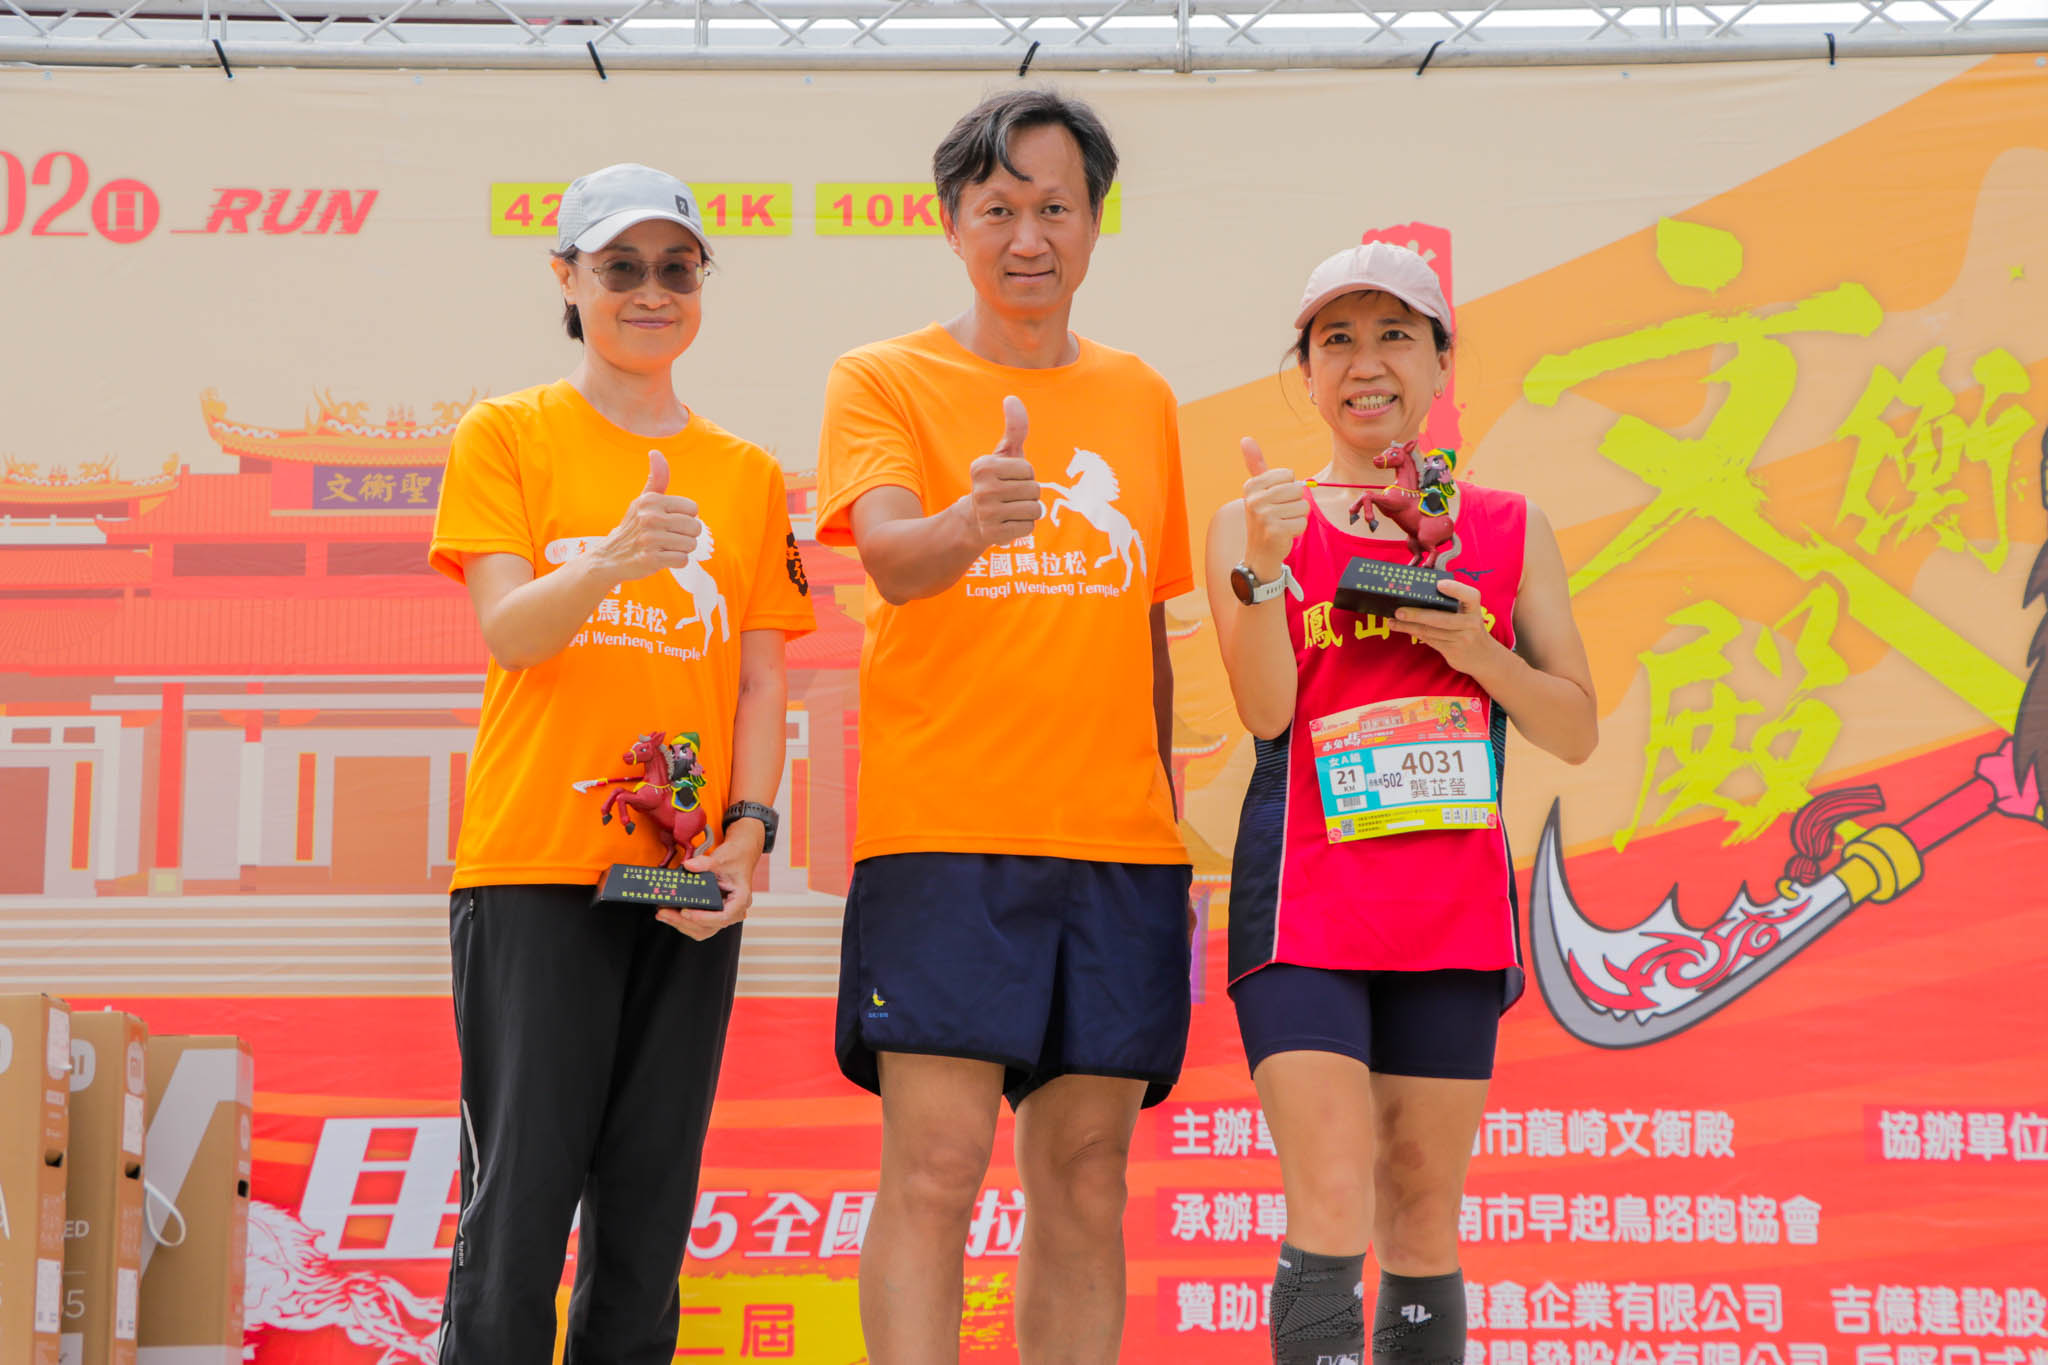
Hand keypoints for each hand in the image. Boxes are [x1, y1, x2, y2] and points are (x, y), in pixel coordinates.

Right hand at [595, 450, 701, 582]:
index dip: (686, 518)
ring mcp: (650, 539)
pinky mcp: (651, 559)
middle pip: (695, 527)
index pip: (693, 509)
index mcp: (651, 501)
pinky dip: (676, 562)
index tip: (670, 522)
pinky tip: (663, 558)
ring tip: (664, 548)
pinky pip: (683, 560)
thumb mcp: (643, 501)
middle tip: (669, 538)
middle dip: (686, 535)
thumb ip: (656, 478)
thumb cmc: (633, 527)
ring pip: (691, 545)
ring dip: (681, 549)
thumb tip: (656, 452)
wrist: (611, 556)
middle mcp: (650, 517)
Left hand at [656, 823, 761, 939]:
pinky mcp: (713, 915)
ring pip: (702, 930)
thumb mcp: (720, 859)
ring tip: (663, 914)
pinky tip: (669, 914)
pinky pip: (699, 926)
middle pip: (709, 927)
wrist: (738, 857)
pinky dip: (683, 923)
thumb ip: (705, 863)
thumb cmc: (733, 859)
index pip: (723, 917)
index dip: (704, 918)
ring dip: (681, 925)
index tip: (685, 912)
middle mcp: (734, 912)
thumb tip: (688, 866)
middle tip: (664, 912)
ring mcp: (724, 916)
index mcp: (740, 900)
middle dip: (684, 922)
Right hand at [962, 396, 1041, 547]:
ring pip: (1034, 509)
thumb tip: (1012, 398)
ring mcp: (987, 514)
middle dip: (1029, 494)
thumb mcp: (1005, 455)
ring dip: (1029, 511)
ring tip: (1011, 510)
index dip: (1026, 475)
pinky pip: (1029, 528)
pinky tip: (1008, 524)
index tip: (1009, 479)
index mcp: (983, 467)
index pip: (1029, 469)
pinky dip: (1024, 527)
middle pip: (1034, 490)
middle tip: (1011, 497)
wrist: (974, 520)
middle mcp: (982, 489)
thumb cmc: (996, 481)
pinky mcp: (993, 534)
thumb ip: (1014, 429)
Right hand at [1240, 437, 1308, 576]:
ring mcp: (1264, 516)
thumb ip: (1256, 465)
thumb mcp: (1258, 490)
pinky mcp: (1275, 531)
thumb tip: (1245, 439)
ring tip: (1282, 524)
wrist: (1259, 553)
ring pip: (1303, 506)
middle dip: (1295, 503)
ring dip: (1297, 517)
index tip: (1275, 500)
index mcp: (1252, 486)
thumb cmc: (1264, 517)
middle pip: (1297, 489)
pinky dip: (1298, 529)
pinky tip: (1285, 534)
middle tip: (1281, 514)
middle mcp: (1255, 499)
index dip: (1288, 488)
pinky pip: (1303, 522)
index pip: (1289, 475)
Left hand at [1391, 578, 1501, 676]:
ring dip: (1409, 626)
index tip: (1439, 584)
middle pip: (1441, 618)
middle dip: (1417, 614)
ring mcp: (1462, 639)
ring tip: (1392, 621)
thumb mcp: (1468, 612)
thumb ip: (1452, 601)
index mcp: (1474, 607)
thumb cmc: (1469, 627)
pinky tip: (1402, 628)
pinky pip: (1430, 640)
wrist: (1483, 657)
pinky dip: (1414, 633)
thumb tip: (1419, 590)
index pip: (1469, 596)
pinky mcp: (1452, 651)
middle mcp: (1471, 623)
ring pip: (1431, 631)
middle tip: (1399, 611)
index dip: (1455, 589)